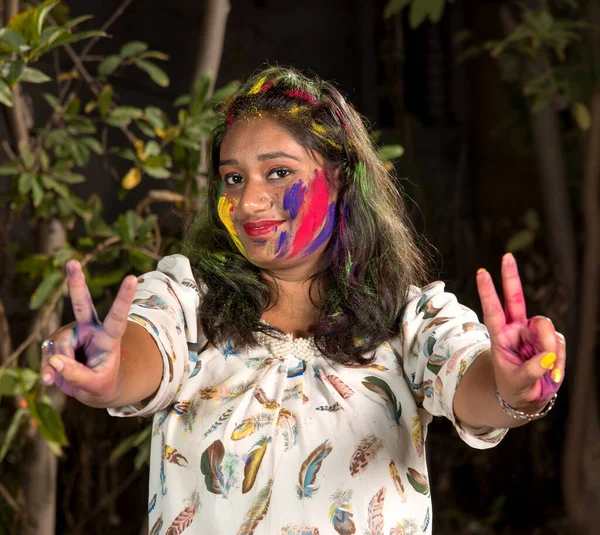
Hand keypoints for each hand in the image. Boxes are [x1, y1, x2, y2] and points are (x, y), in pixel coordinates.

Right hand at [41, 260, 137, 406]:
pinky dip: (49, 370)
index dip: (124, 298)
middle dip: (76, 283)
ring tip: (67, 379)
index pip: (118, 317)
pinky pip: (48, 355)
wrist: (94, 388)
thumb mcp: (95, 386)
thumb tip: (55, 361)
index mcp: (109, 338)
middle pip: (82, 305)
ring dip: (58, 366)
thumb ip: (76, 376)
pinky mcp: (58, 342)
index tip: (132, 278)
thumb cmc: (102, 384)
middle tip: (73, 262)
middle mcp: (91, 330)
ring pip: (58, 346)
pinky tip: (51, 379)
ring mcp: (73, 334)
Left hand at [476, 253, 564, 410]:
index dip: (488, 292)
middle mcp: (516, 329)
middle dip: (511, 277)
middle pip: (515, 298)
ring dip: (549, 348)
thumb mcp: (517, 382)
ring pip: (546, 327)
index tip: (481, 273)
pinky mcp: (551, 340)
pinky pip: (559, 344)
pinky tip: (552, 374)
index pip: (492, 310)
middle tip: (506, 256)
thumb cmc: (514, 387)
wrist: (527, 397)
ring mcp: (534, 333)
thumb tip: (546, 358)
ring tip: (547, 370)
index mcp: (500, 336)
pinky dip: (558, 361)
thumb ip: (530, 370)